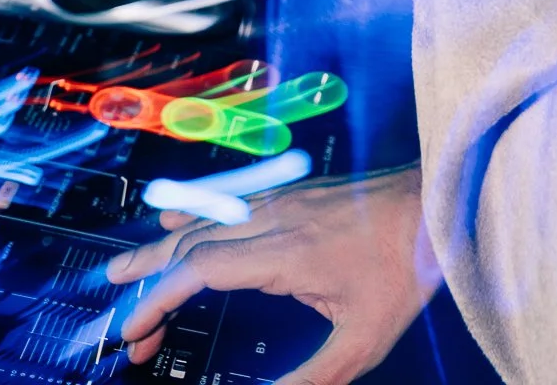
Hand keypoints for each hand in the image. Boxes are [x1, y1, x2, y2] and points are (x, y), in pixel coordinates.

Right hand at [106, 169, 437, 384]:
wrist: (438, 201)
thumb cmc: (407, 265)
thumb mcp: (364, 339)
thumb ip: (313, 380)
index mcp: (286, 251)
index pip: (201, 270)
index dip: (159, 298)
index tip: (134, 330)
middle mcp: (276, 216)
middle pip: (192, 240)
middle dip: (148, 277)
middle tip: (118, 312)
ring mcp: (284, 198)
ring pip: (208, 216)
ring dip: (165, 246)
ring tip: (129, 271)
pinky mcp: (295, 191)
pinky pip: (230, 200)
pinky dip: (194, 216)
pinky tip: (177, 222)